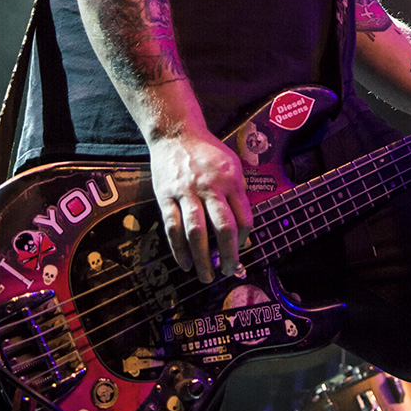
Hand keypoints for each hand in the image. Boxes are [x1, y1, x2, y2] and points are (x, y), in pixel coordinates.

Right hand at [149, 132, 252, 282]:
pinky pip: (172, 227)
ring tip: (207, 276)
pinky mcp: (166, 196)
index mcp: (230, 180)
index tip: (241, 249)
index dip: (245, 239)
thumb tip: (243, 228)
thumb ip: (238, 192)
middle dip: (228, 255)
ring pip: (196, 232)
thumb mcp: (232, 164)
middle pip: (223, 227)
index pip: (244, 217)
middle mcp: (210, 187)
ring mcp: (186, 192)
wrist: (176, 133)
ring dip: (202, 259)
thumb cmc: (207, 152)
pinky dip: (178, 249)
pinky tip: (184, 263)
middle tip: (229, 271)